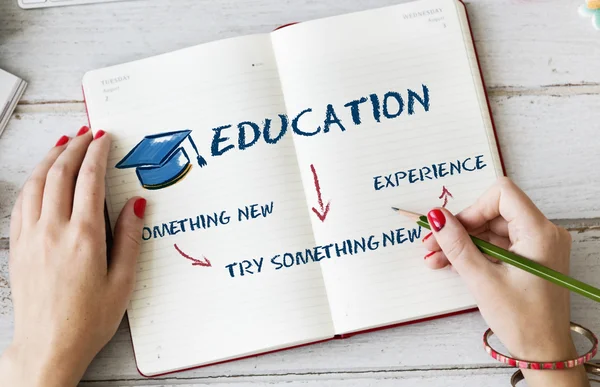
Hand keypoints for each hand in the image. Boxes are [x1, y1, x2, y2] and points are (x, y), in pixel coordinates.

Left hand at [0, 127, 145, 386]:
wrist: (48, 346)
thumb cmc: (88, 319)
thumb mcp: (123, 281)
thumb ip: (130, 237)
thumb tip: (136, 204)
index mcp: (84, 236)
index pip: (89, 179)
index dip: (97, 153)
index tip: (104, 137)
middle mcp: (54, 230)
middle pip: (60, 173)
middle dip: (74, 147)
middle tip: (86, 133)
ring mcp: (31, 237)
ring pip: (36, 183)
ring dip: (50, 158)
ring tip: (63, 143)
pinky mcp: (19, 247)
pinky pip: (22, 202)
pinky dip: (32, 181)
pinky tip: (39, 177)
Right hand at [422, 177, 588, 386]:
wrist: (544, 352)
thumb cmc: (523, 320)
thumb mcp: (482, 280)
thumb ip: (457, 245)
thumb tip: (438, 217)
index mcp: (539, 233)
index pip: (502, 194)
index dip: (473, 208)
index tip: (452, 228)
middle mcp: (543, 233)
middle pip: (494, 212)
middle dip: (461, 228)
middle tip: (433, 244)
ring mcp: (538, 245)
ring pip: (492, 229)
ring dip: (463, 242)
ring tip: (437, 258)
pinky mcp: (531, 257)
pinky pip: (498, 244)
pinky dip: (476, 252)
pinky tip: (453, 263)